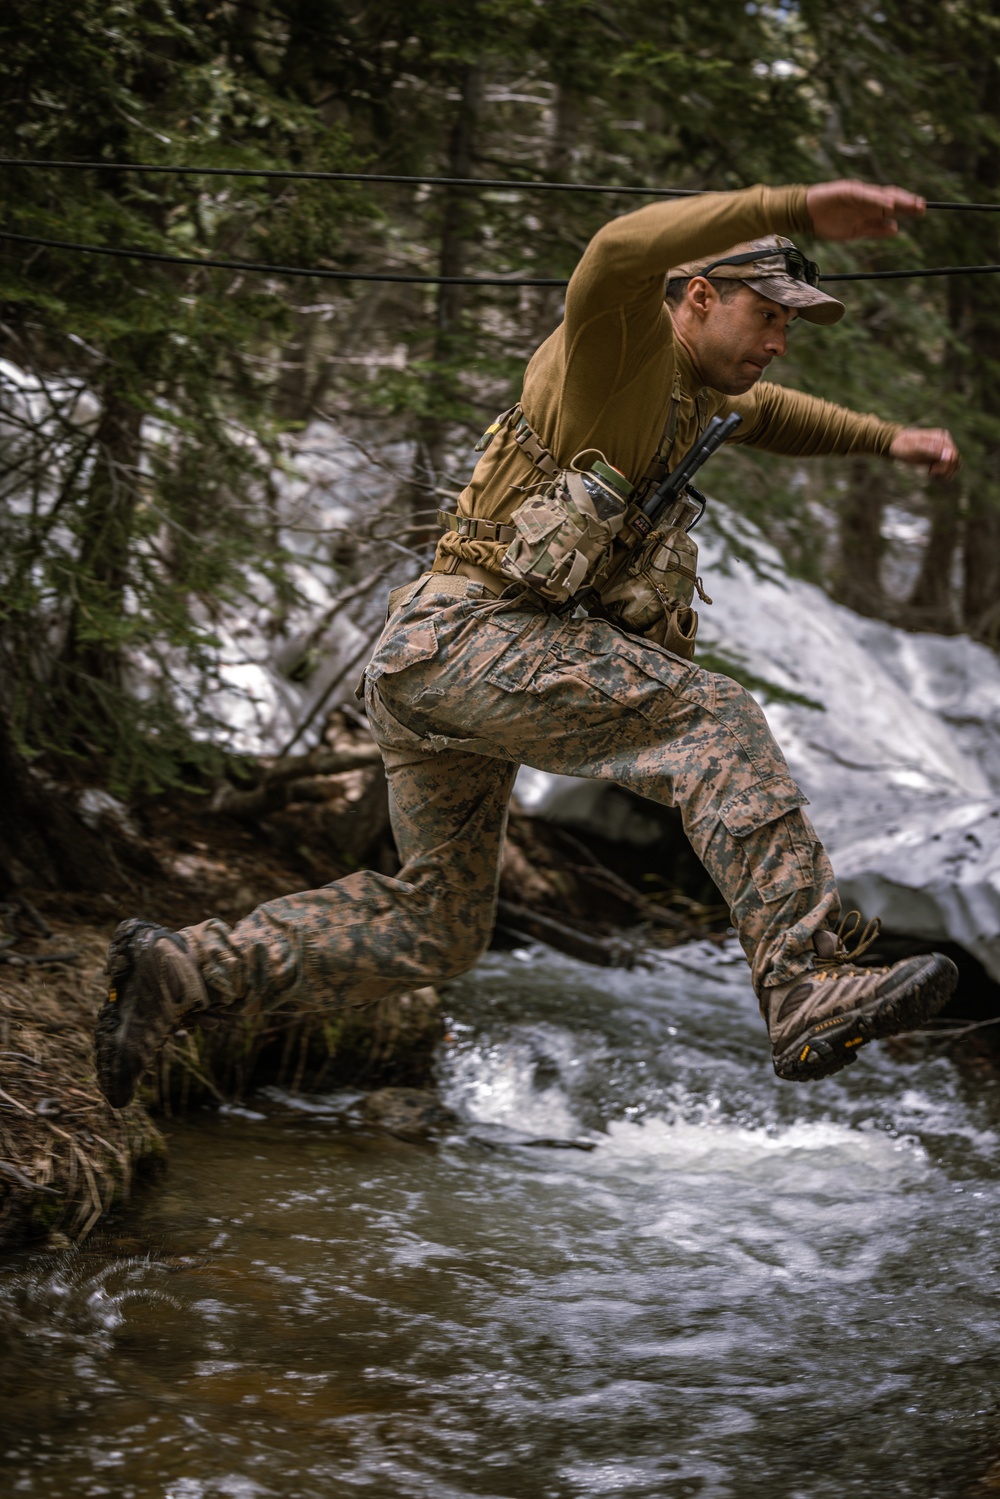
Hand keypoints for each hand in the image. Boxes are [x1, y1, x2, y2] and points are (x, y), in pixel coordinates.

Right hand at [806, 179, 924, 240]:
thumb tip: (895, 229)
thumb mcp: (855, 232)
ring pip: (882, 196)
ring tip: (911, 203)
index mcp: (868, 209)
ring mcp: (858, 194)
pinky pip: (866, 196)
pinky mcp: (848, 191)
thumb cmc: (828, 223)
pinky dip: (878, 200)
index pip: (892, 207)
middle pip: (891, 199)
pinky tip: (889, 204)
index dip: (906, 208)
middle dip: (907, 202)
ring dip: (897, 200)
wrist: (806, 215)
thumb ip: (874, 230)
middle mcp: (867, 200)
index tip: (921, 211)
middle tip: (922, 207)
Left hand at [889, 427, 960, 477]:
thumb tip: (948, 454)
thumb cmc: (904, 445)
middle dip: (946, 470)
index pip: (953, 455)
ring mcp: (942, 449)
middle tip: (931, 473)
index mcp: (942, 437)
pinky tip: (931, 473)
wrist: (895, 444)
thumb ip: (932, 450)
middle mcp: (945, 442)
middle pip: (956, 460)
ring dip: (946, 473)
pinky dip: (943, 473)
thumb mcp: (915, 448)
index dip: (945, 466)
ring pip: (954, 465)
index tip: (932, 470)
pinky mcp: (938, 456)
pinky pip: (947, 467)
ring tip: (932, 474)